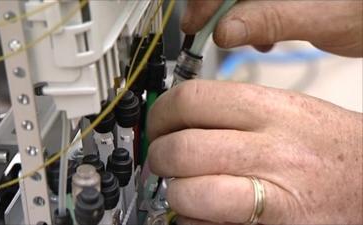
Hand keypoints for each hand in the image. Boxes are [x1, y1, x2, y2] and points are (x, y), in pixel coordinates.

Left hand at [147, 80, 362, 223]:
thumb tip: (183, 113)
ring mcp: (272, 195)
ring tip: (183, 187)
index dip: (160, 111)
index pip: (192, 100)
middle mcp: (271, 149)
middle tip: (163, 158)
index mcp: (272, 110)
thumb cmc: (330, 146)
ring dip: (175, 192)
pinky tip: (205, 212)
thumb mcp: (288, 108)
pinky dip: (192, 221)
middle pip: (182, 148)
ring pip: (189, 192)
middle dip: (159, 155)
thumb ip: (236, 109)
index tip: (157, 122)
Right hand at [182, 0, 362, 56]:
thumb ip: (269, 20)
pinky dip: (250, 23)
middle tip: (209, 36)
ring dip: (234, 20)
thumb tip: (224, 31)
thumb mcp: (318, 17)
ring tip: (250, 40)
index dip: (205, 1)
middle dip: (216, 11)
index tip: (194, 25)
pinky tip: (265, 38)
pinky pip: (252, 4)